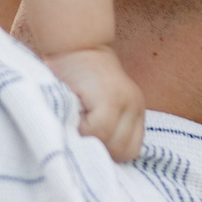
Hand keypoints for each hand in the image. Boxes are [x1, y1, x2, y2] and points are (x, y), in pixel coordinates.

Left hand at [44, 45, 146, 164]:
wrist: (84, 49)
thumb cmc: (65, 71)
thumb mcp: (60, 92)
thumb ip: (66, 119)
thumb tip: (68, 146)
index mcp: (109, 95)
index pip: (99, 133)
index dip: (82, 136)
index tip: (70, 126)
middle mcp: (130, 102)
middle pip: (117, 147)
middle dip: (96, 148)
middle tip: (80, 137)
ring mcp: (139, 108)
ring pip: (129, 151)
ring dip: (108, 151)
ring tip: (92, 138)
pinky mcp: (141, 113)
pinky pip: (134, 145)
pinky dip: (118, 147)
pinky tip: (103, 139)